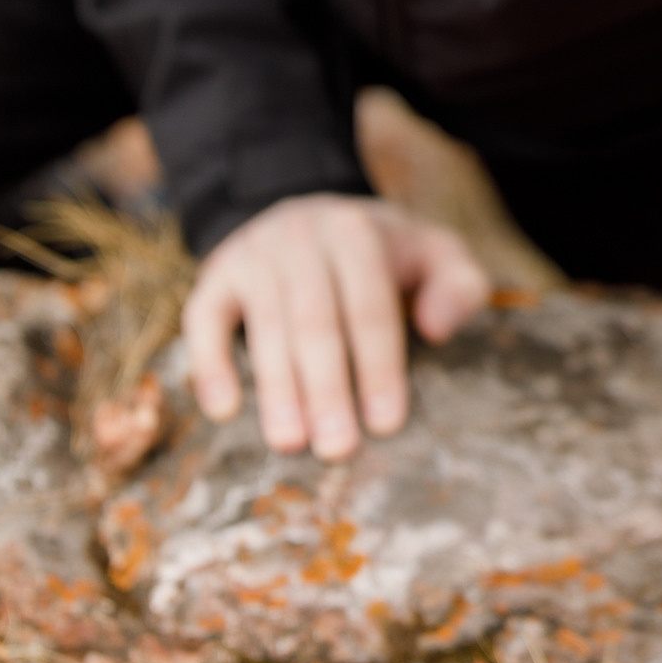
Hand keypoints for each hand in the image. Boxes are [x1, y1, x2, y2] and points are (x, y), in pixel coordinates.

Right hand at [182, 193, 489, 458]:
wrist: (309, 214)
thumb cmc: (384, 254)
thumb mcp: (434, 253)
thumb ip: (458, 284)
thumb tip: (436, 329)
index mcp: (356, 234)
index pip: (369, 306)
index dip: (377, 366)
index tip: (386, 424)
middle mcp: (300, 238)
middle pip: (314, 320)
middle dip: (326, 388)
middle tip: (338, 448)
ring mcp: (253, 256)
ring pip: (264, 326)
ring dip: (277, 388)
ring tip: (290, 443)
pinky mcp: (217, 275)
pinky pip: (203, 319)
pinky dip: (210, 363)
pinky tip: (224, 411)